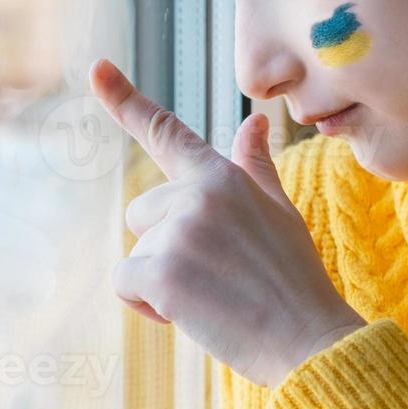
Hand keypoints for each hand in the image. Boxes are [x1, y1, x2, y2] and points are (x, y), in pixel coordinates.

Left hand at [89, 58, 367, 387]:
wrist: (310, 340)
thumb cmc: (295, 281)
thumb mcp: (280, 213)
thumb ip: (255, 167)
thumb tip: (253, 121)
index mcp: (223, 176)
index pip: (167, 133)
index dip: (126, 100)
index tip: (97, 69)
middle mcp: (197, 193)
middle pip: (142, 214)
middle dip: (166, 247)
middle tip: (217, 276)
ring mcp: (179, 229)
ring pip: (135, 252)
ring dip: (160, 280)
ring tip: (213, 298)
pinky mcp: (162, 270)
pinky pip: (125, 284)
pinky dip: (147, 305)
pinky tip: (191, 314)